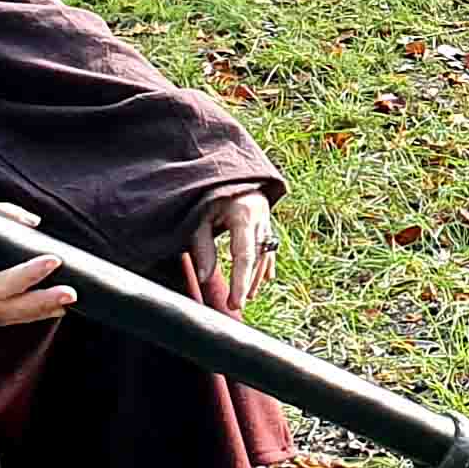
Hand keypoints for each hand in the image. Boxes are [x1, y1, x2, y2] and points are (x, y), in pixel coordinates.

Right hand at [0, 203, 73, 326]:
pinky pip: (2, 319)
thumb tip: (33, 223)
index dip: (26, 275)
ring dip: (38, 312)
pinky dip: (29, 315)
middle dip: (40, 302)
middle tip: (71, 293)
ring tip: (67, 302)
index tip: (53, 260)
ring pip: (4, 318)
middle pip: (3, 308)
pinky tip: (53, 309)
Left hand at [195, 189, 278, 307]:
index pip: (244, 256)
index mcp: (244, 214)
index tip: (235, 303)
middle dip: (247, 283)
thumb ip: (203, 247)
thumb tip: (204, 278)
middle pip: (256, 257)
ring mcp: (266, 218)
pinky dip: (264, 263)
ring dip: (255, 276)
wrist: (227, 163)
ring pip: (264, 253)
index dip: (240, 282)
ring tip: (247, 296)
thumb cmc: (209, 190)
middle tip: (236, 305)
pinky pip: (268, 246)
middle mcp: (260, 217)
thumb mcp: (200, 216)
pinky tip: (265, 279)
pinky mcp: (266, 219)